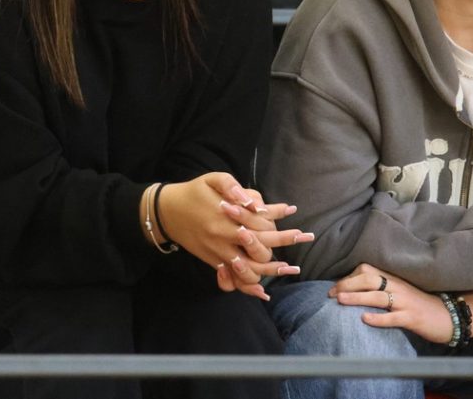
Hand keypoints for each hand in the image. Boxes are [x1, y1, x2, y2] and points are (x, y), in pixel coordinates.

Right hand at [156, 173, 310, 299]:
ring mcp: (218, 253)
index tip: (296, 216)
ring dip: (271, 270)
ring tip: (292, 268)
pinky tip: (262, 292)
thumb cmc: (194, 192)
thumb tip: (253, 201)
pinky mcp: (213, 261)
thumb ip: (233, 187)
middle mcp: (224, 238)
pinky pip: (232, 279)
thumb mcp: (212, 179)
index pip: (259, 223)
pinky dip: (247, 287)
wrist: (166, 212)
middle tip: (306, 237)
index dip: (278, 221)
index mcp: (226, 217)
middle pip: (260, 247)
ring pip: (248, 268)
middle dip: (284, 242)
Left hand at [329, 264, 453, 343]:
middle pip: (369, 279)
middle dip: (347, 284)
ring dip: (357, 297)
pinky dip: (378, 318)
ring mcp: (405, 302)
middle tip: (330, 294)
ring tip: (340, 300)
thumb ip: (381, 288)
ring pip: (378, 296)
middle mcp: (398, 287)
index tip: (334, 288)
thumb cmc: (420, 305)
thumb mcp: (400, 292)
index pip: (366, 270)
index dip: (348, 277)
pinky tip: (365, 319)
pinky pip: (393, 317)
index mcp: (393, 279)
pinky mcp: (412, 318)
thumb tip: (354, 291)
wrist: (449, 316)